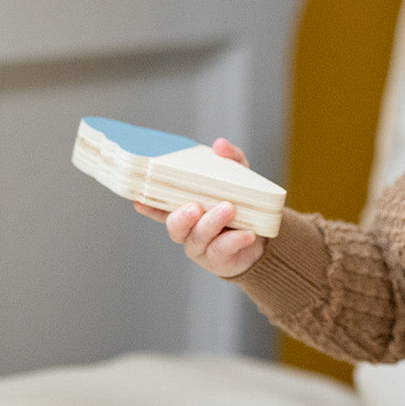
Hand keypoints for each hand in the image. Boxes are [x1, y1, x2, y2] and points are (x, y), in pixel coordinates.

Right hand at [133, 138, 266, 276]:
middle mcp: (189, 229)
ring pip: (198, 237)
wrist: (265, 239)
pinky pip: (222, 250)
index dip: (149, 205)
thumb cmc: (244, 207)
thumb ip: (231, 160)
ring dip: (211, 222)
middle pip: (175, 225)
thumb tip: (220, 145)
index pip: (161, 207)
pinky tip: (247, 233)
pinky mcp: (220, 259)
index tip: (139, 201)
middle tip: (195, 206)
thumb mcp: (240, 179)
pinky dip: (234, 240)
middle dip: (182, 216)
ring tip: (228, 209)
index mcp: (186, 209)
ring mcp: (202, 246)